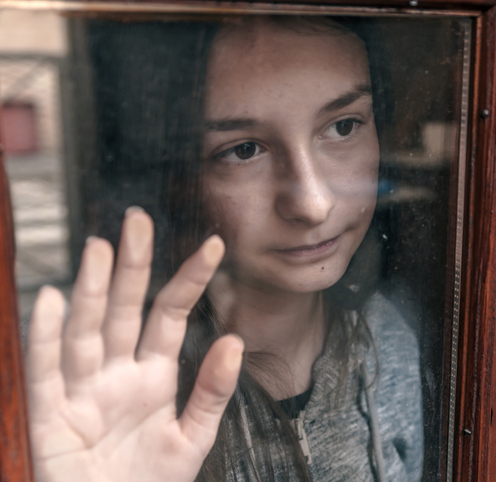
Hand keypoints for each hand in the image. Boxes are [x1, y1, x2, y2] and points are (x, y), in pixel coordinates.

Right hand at [26, 208, 242, 481]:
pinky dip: (48, 338)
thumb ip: (212, 392)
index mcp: (153, 375)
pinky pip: (48, 370)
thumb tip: (235, 341)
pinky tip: (54, 299)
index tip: (214, 245)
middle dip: (133, 265)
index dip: (190, 280)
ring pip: (88, 330)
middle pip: (126, 309)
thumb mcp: (191, 439)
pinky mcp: (50, 414)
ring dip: (94, 290)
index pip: (172, 315)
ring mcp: (82, 390)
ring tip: (102, 247)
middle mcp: (117, 372)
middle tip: (139, 220)